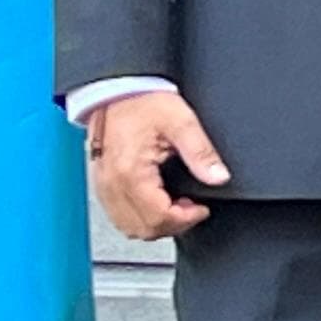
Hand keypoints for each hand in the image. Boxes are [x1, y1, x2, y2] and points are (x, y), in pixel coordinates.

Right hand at [87, 88, 227, 239]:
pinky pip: (118, 215)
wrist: (117, 90)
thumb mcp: (182, 122)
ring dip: (156, 224)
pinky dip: (140, 216)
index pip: (158, 217)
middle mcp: (112, 183)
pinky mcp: (102, 183)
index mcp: (131, 172)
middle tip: (191, 209)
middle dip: (173, 225)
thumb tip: (218, 176)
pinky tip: (157, 202)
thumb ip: (202, 153)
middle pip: (143, 229)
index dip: (186, 219)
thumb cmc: (143, 102)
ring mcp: (104, 185)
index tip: (201, 209)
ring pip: (128, 227)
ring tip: (176, 206)